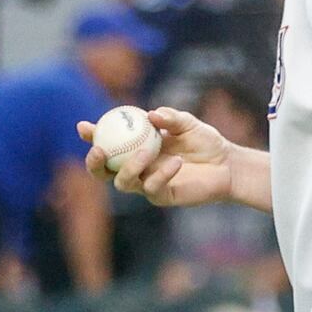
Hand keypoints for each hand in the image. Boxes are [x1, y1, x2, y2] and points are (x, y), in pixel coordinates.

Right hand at [77, 106, 232, 206]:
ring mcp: (147, 184)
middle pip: (104, 172)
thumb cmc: (205, 142)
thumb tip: (151, 115)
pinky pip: (153, 188)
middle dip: (94, 163)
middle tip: (99, 150)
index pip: (108, 142)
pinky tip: (177, 162)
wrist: (227, 165)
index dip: (92, 136)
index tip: (84, 127)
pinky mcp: (162, 197)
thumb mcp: (188, 123)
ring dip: (130, 166)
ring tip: (146, 151)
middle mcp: (137, 168)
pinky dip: (162, 174)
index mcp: (136, 147)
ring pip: (124, 182)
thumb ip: (170, 117)